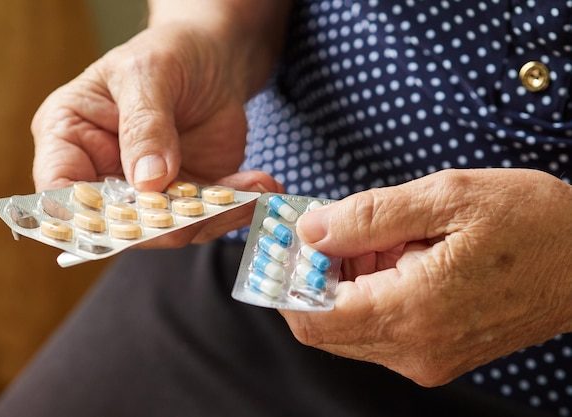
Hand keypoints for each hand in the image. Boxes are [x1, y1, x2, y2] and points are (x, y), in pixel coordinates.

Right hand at [30, 24, 283, 244]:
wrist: (214, 56)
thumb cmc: (168, 52)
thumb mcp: (149, 74)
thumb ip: (144, 124)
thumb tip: (148, 181)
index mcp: (70, 138)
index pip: (59, 189)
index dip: (85, 215)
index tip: (129, 217)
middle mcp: (103, 173)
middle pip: (119, 223)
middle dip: (166, 223)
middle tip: (207, 207)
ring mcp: (148, 191)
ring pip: (171, 228)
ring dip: (214, 216)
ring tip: (253, 191)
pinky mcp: (187, 196)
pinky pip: (207, 216)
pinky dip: (237, 207)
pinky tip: (262, 187)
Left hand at [282, 168, 571, 385]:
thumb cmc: (531, 223)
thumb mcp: (447, 198)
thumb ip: (368, 215)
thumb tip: (310, 229)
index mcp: (413, 311)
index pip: (312, 316)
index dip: (285, 279)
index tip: (285, 241)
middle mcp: (415, 349)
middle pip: (323, 326)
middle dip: (313, 275)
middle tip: (331, 227)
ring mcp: (426, 357)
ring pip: (348, 326)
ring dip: (343, 282)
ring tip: (379, 236)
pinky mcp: (435, 353)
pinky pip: (377, 328)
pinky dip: (367, 292)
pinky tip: (395, 255)